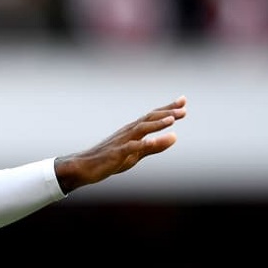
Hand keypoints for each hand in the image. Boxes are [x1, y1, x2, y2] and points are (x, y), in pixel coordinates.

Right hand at [54, 95, 186, 193]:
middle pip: (149, 119)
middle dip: (166, 113)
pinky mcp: (116, 153)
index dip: (168, 108)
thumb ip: (155, 146)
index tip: (183, 100)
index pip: (153, 116)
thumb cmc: (110, 159)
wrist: (84, 166)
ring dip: (157, 124)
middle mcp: (128, 132)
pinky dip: (143, 144)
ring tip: (172, 119)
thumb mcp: (137, 154)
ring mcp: (121, 141)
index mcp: (133, 131)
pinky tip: (153, 142)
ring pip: (141, 129)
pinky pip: (130, 147)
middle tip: (183, 109)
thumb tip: (175, 137)